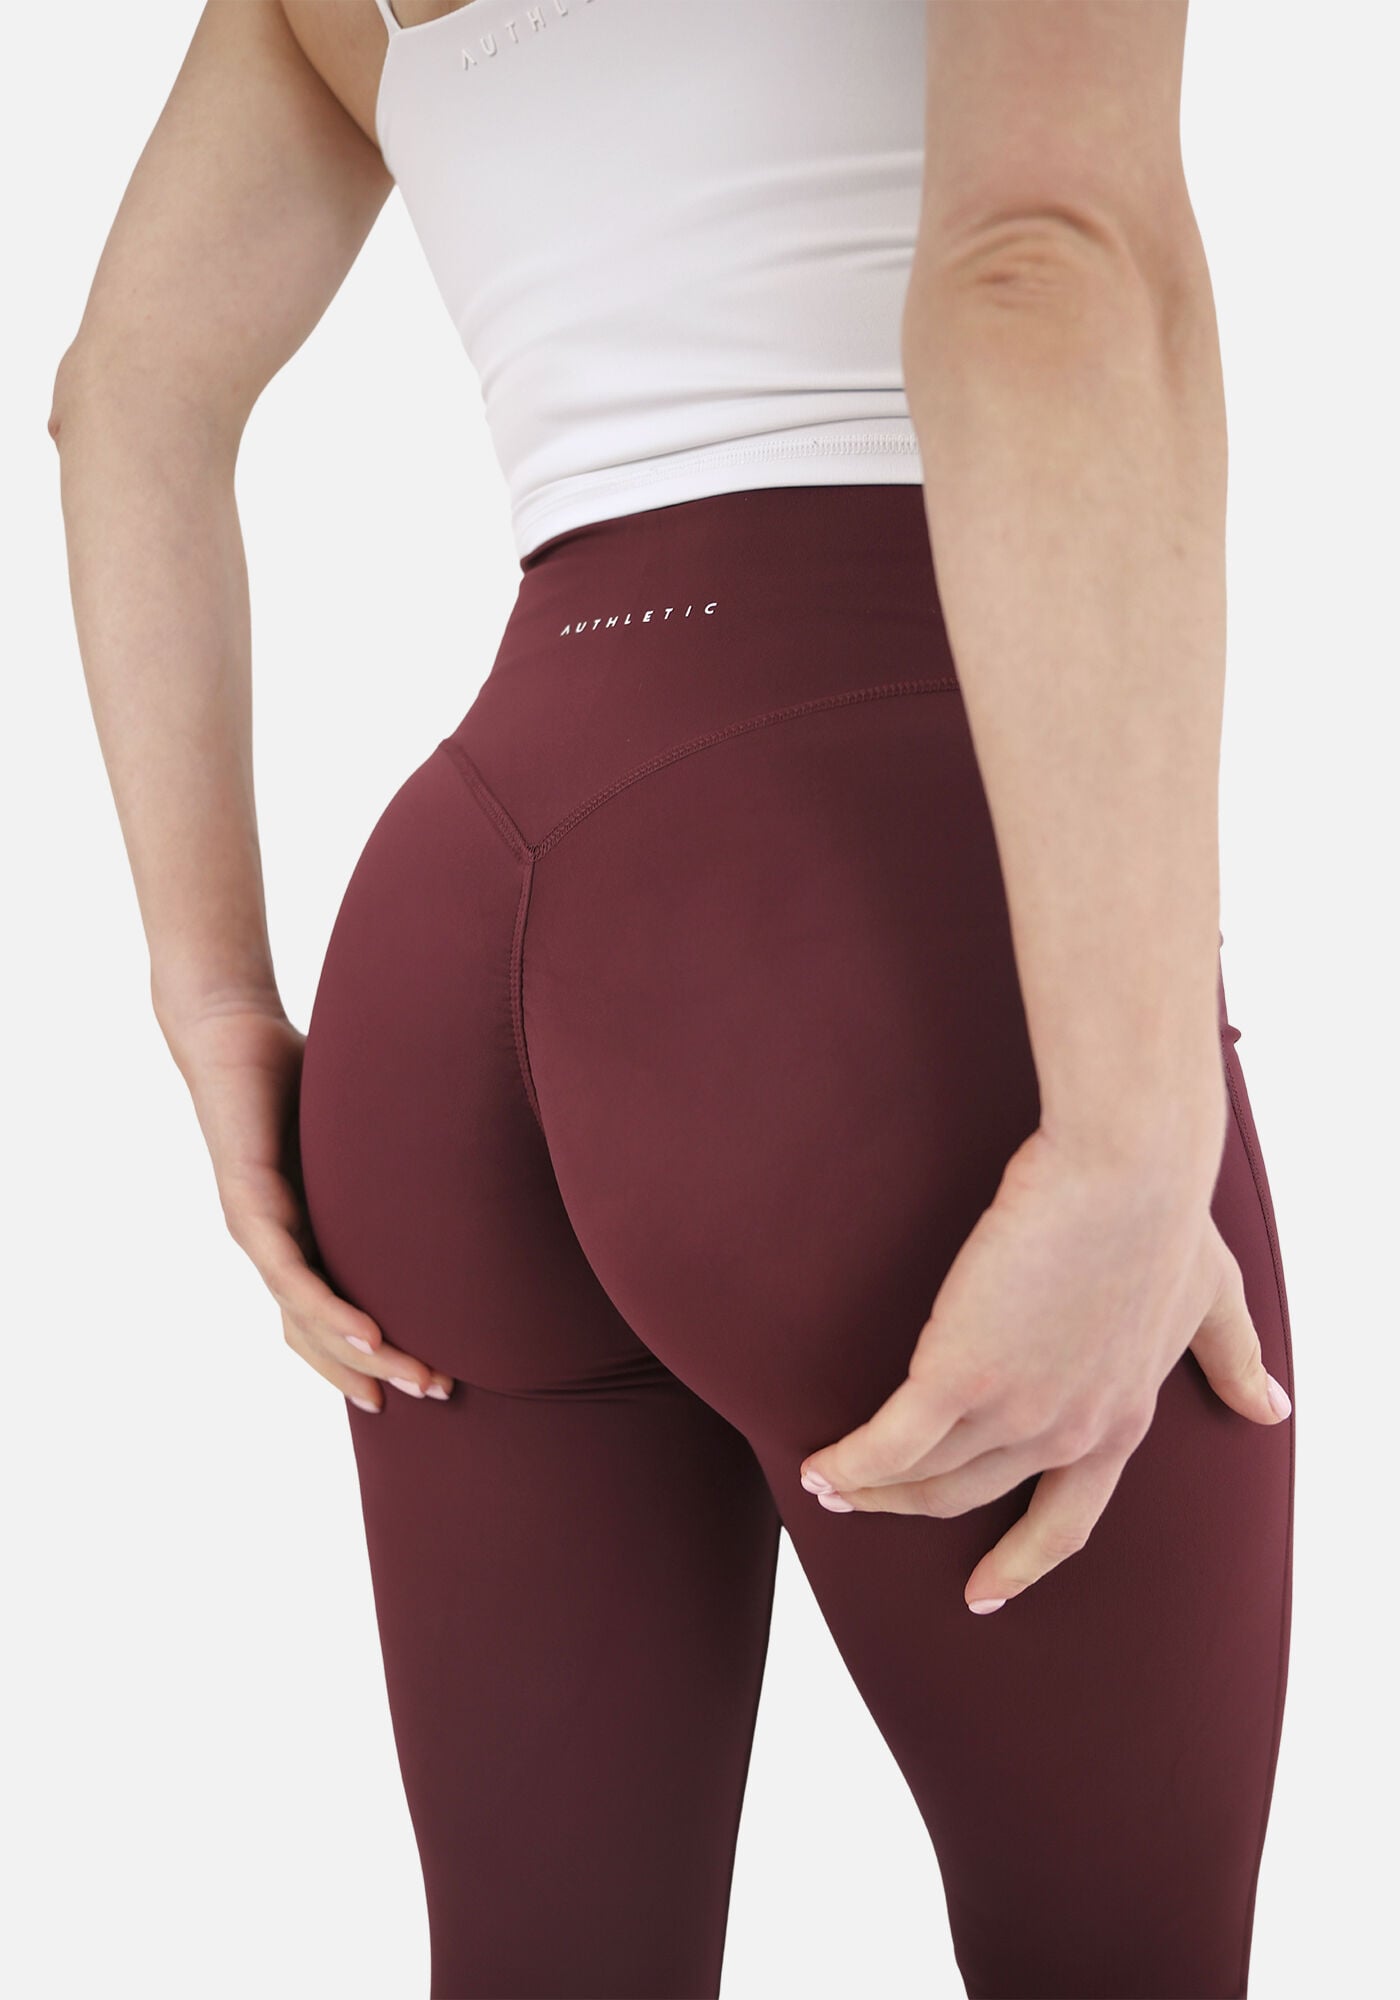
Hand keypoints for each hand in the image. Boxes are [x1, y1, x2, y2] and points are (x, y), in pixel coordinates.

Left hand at [165, 997, 454, 1414]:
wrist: (230, 1028)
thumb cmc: (300, 1074)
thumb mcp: (361, 1137)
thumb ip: (397, 1164)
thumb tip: (472, 1170)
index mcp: (300, 1234)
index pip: (328, 1319)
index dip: (371, 1359)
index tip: (425, 1384)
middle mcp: (272, 1244)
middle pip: (319, 1334)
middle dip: (377, 1371)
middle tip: (438, 1392)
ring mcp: (256, 1228)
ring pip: (305, 1315)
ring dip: (360, 1354)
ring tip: (413, 1377)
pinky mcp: (245, 1203)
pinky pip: (288, 1272)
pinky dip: (327, 1309)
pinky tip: (366, 1334)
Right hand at [798, 1122, 1289, 1611]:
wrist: (1127, 1173)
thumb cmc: (1168, 1216)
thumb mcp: (1213, 1300)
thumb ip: (1235, 1357)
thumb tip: (1272, 1408)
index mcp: (1121, 1422)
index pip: (1068, 1522)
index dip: (1023, 1561)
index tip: (987, 1593)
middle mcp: (1068, 1434)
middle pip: (971, 1497)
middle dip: (913, 1511)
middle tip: (866, 1509)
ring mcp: (1013, 1413)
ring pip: (924, 1475)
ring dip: (870, 1488)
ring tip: (829, 1483)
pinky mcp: (959, 1375)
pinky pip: (887, 1442)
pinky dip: (848, 1462)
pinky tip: (816, 1462)